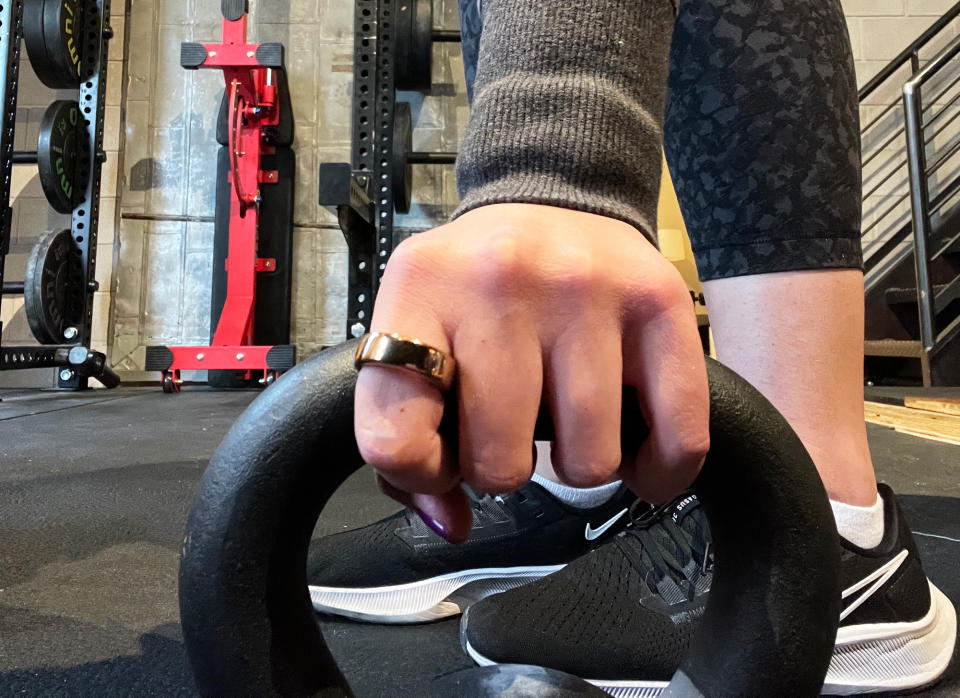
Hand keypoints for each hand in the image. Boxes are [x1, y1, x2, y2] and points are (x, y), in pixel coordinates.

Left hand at [354, 203, 708, 541]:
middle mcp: (501, 281)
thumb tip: (453, 524)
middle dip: (505, 464)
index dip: (421, 474)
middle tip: (514, 425)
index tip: (443, 457)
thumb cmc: (478, 288)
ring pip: (588, 462)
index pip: (394, 437)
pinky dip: (659, 471)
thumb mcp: (416, 332)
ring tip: (569, 416)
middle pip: (499, 463)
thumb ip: (409, 442)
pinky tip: (639, 456)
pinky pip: (676, 436)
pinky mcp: (659, 301)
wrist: (555, 198)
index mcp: (419, 292)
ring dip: (577, 461)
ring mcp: (585, 290)